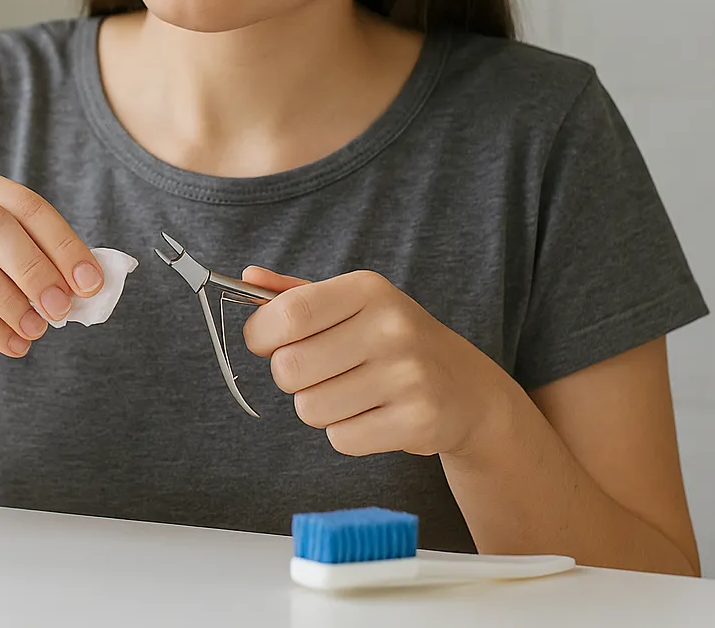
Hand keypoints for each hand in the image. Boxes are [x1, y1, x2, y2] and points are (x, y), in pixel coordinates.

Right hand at [0, 168, 102, 372]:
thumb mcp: (11, 275)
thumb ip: (46, 268)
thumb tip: (93, 281)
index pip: (25, 204)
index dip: (62, 243)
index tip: (91, 283)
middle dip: (34, 268)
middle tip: (62, 308)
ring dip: (10, 300)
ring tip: (35, 330)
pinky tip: (12, 343)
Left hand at [241, 267, 513, 458]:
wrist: (467, 390)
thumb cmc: (392, 342)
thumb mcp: (352, 306)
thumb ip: (296, 294)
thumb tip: (247, 277)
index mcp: (368, 290)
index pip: (288, 314)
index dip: (260, 335)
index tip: (264, 343)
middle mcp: (391, 327)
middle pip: (290, 368)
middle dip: (291, 378)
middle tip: (319, 373)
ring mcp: (407, 375)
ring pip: (311, 409)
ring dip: (320, 408)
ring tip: (353, 394)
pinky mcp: (417, 420)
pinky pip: (341, 438)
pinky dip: (347, 433)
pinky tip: (375, 415)